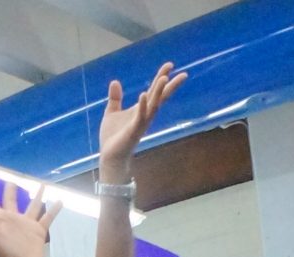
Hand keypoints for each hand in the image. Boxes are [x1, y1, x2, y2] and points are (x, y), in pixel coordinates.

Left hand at [0, 181, 61, 256]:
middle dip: (11, 191)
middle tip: (13, 180)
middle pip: (12, 201)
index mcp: (0, 218)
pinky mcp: (39, 231)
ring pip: (33, 206)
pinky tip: (60, 201)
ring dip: (38, 196)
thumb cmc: (6, 248)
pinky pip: (48, 217)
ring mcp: (27, 224)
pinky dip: (54, 210)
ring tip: (43, 184)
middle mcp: (13, 219)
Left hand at [94, 62, 185, 182]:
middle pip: (160, 97)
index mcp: (141, 109)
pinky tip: (144, 94)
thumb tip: (115, 81)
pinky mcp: (134, 130)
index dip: (161, 77)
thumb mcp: (112, 112)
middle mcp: (145, 115)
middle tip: (183, 74)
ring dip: (159, 92)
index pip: (154, 90)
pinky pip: (140, 116)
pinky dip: (142, 105)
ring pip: (153, 105)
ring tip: (165, 78)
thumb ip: (115, 98)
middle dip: (170, 85)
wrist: (110, 156)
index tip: (170, 65)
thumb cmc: (113, 136)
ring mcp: (141, 123)